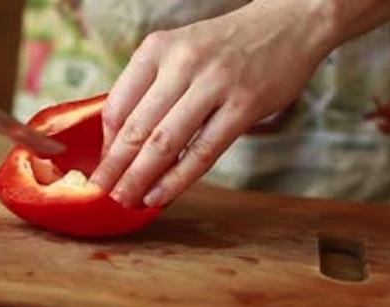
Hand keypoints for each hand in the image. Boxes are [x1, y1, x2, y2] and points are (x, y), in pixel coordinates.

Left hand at [89, 0, 335, 207]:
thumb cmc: (225, 46)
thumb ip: (151, 90)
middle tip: (101, 194)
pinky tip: (159, 196)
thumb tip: (121, 142)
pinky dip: (177, 179)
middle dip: (115, 167)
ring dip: (140, 178)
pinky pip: (202, 152)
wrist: (288, 23)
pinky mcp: (244, 106)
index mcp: (157, 49)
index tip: (103, 167)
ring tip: (125, 200)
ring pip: (165, 142)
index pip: (117, 104)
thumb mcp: (179, 52)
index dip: (106, 143)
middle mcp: (181, 63)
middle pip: (136, 127)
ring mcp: (214, 84)